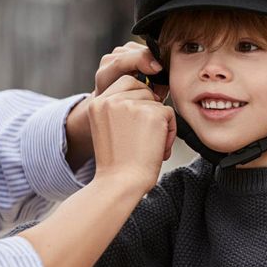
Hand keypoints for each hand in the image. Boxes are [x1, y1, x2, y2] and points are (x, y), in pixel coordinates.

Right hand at [65, 41, 167, 169]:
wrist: (120, 183)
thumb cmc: (117, 164)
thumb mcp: (107, 129)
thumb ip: (118, 109)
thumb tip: (147, 93)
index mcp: (97, 103)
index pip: (126, 83)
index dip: (137, 100)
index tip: (135, 125)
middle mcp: (112, 99)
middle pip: (143, 88)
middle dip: (148, 109)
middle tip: (142, 137)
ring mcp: (132, 105)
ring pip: (157, 102)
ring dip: (159, 122)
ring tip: (148, 145)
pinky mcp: (152, 113)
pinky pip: (169, 114)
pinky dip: (169, 132)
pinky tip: (157, 149)